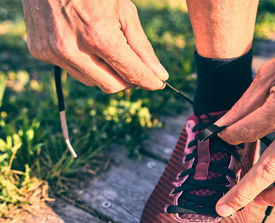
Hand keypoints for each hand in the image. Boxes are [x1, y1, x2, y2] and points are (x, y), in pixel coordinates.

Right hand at [22, 0, 167, 92]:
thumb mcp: (124, 10)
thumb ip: (142, 47)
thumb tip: (159, 75)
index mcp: (99, 36)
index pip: (132, 73)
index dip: (149, 81)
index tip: (158, 83)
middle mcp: (74, 49)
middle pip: (112, 86)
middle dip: (128, 80)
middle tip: (135, 68)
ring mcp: (54, 52)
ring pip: (92, 81)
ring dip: (106, 72)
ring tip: (107, 47)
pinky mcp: (40, 51)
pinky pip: (72, 70)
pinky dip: (85, 63)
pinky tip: (85, 43)